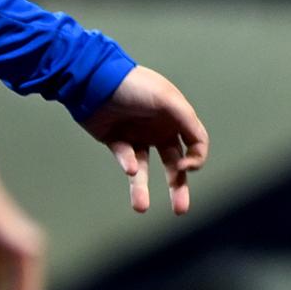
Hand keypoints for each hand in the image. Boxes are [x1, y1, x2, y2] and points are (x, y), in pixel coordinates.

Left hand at [79, 64, 210, 213]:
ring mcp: (137, 136)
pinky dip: (127, 163)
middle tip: (180, 210)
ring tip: (141, 208)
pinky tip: (129, 166)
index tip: (186, 167)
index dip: (197, 159)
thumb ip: (189, 123)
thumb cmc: (134, 85)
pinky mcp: (115, 140)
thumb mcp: (169, 100)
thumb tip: (195, 153)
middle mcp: (159, 130)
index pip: (196, 145)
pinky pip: (125, 157)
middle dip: (178, 187)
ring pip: (144, 169)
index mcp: (176, 119)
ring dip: (142, 188)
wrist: (93, 79)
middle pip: (174, 164)